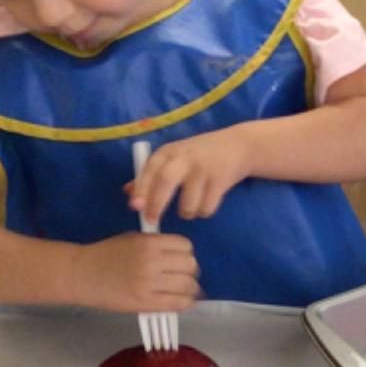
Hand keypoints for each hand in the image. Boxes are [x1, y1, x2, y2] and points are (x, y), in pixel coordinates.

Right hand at [72, 232, 198, 311]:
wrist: (84, 274)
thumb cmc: (107, 254)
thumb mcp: (133, 239)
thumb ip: (157, 244)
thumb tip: (182, 255)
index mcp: (149, 243)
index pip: (185, 245)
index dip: (186, 253)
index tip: (181, 259)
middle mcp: (152, 261)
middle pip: (190, 265)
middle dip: (191, 271)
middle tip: (185, 276)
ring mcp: (149, 283)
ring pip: (187, 285)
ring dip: (191, 289)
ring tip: (185, 291)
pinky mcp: (145, 303)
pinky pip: (177, 303)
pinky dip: (185, 303)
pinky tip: (182, 301)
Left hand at [126, 128, 253, 224]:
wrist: (238, 145)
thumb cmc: (199, 154)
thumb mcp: (174, 157)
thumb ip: (151, 174)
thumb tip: (128, 192)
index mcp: (170, 152)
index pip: (150, 169)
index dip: (141, 189)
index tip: (134, 207)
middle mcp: (185, 158)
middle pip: (165, 182)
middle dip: (156, 205)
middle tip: (151, 221)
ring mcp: (203, 169)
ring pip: (188, 204)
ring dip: (187, 212)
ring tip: (190, 207)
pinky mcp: (220, 181)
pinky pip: (206, 208)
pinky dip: (204, 211)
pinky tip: (206, 202)